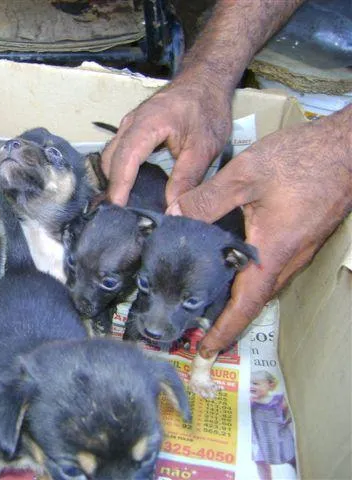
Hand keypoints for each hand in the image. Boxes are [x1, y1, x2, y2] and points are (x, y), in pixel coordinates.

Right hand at [101, 72, 232, 205]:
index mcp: (147, 125)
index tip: (117, 209)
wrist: (205, 80)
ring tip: (125, 206)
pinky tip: (130, 188)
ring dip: (114, 180)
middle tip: (121, 216)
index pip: (126, 159)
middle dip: (113, 188)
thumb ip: (187, 178)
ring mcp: (127, 125)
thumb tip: (173, 206)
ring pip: (110, 157)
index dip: (119, 186)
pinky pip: (117, 153)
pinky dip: (119, 171)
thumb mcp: (204, 147)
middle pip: (111, 160)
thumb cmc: (207, 109)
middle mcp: (130, 124)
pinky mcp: (131, 130)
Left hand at [169, 106, 351, 356]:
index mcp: (274, 251)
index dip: (224, 330)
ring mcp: (298, 249)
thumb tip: (173, 215)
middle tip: (194, 327)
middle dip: (226, 319)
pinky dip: (248, 277)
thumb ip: (206, 198)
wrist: (348, 146)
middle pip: (254, 300)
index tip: (205, 351)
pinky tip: (228, 264)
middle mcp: (289, 258)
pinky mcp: (301, 236)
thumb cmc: (302, 159)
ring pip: (264, 284)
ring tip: (204, 302)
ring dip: (237, 299)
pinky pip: (272, 267)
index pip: (246, 304)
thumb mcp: (245, 174)